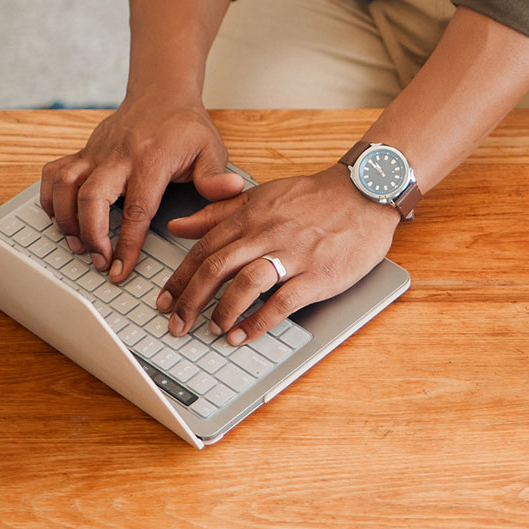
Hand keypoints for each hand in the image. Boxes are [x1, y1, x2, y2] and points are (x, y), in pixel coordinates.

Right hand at [38, 94, 249, 283]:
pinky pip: (53, 172)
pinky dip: (48, 197)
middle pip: (91, 197)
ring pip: (64, 185)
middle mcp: (118, 156)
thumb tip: (231, 190)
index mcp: (151, 160)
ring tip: (77, 246)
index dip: (126, 244)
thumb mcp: (211, 148)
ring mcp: (96, 152)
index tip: (121, 270)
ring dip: (65, 219)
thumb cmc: (186, 126)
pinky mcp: (83, 151)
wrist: (161, 93)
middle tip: (98, 261)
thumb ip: (216, 176)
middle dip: (90, 235)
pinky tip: (60, 219)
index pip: (136, 208)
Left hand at [156, 165, 397, 343]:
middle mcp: (266, 234)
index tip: (164, 301)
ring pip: (246, 284)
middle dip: (190, 300)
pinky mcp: (318, 274)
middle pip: (216, 268)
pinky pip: (282, 302)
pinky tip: (244, 335)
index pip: (204, 249)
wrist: (364, 192)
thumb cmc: (313, 197)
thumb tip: (177, 225)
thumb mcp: (260, 195)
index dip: (179, 278)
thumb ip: (217, 212)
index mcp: (250, 216)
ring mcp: (293, 254)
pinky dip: (259, 322)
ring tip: (213, 330)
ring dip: (223, 311)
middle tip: (176, 325)